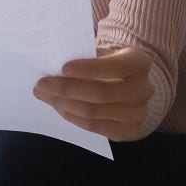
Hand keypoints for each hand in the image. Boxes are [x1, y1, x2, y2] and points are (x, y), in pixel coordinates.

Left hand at [33, 43, 153, 140]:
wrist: (131, 86)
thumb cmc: (109, 64)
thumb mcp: (103, 53)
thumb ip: (85, 56)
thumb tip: (53, 64)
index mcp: (140, 63)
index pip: (115, 66)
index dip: (88, 68)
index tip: (62, 68)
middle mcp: (144, 90)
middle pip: (101, 94)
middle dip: (66, 89)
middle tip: (41, 84)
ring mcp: (138, 114)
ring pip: (93, 113)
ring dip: (63, 104)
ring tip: (43, 94)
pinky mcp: (127, 131)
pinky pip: (92, 127)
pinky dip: (71, 116)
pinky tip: (58, 106)